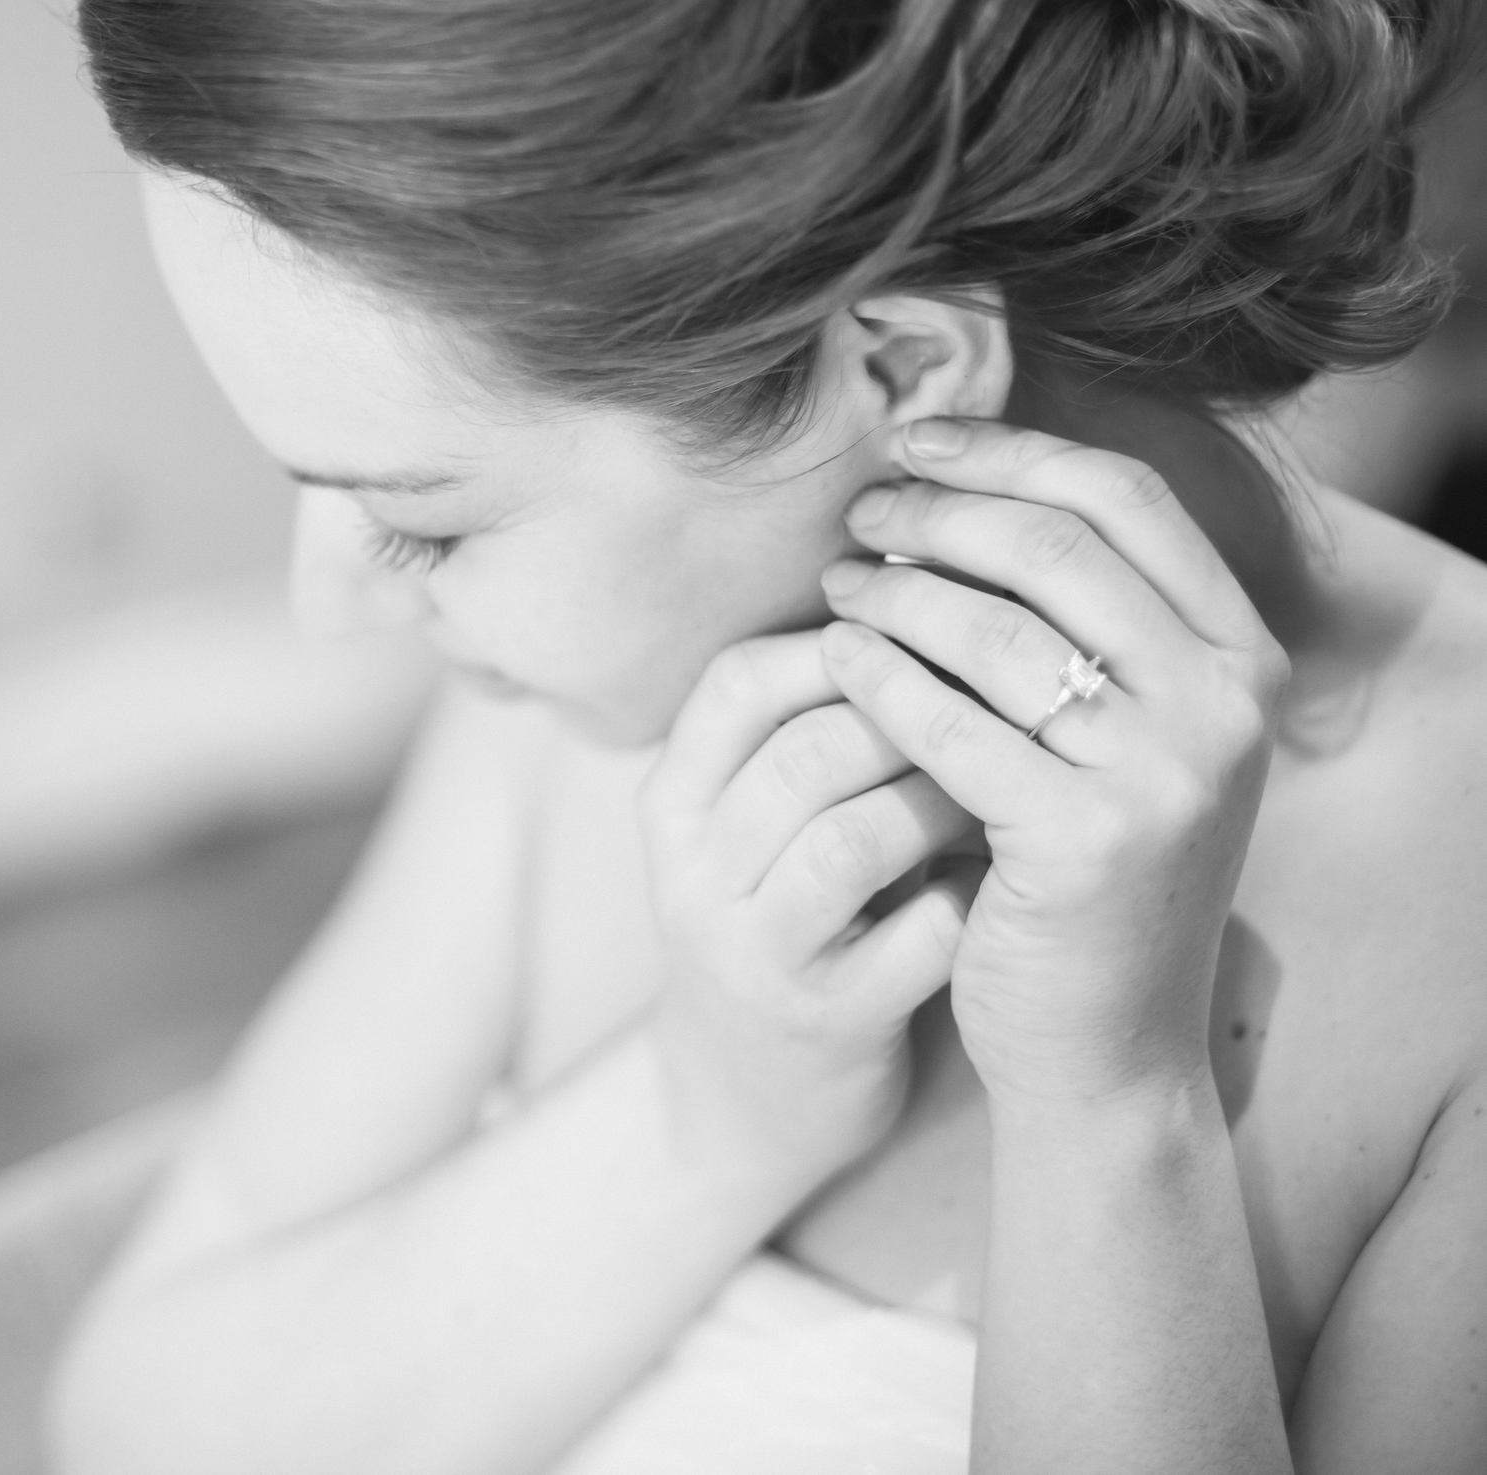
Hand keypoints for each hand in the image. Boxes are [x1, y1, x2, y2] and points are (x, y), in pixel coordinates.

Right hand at [637, 630, 980, 1188]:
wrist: (744, 1103)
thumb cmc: (784, 918)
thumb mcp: (754, 819)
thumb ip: (807, 722)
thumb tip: (930, 585)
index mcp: (671, 802)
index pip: (738, 680)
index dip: (843, 638)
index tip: (936, 627)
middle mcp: (692, 873)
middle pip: (808, 749)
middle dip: (922, 711)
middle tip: (1008, 693)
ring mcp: (753, 953)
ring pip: (856, 838)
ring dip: (951, 797)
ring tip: (1015, 778)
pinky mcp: (824, 1025)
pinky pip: (916, 940)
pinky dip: (975, 896)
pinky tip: (1012, 875)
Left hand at [820, 417, 1290, 1110]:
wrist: (1104, 1045)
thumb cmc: (1086, 873)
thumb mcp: (1121, 733)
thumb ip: (1078, 618)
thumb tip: (954, 481)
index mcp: (1243, 655)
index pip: (1127, 498)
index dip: (1012, 451)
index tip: (917, 441)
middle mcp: (1224, 704)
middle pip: (1056, 545)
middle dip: (939, 513)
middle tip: (859, 514)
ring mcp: (1163, 773)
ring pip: (994, 628)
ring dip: (894, 589)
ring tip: (835, 584)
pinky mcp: (1084, 839)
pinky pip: (949, 724)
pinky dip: (877, 676)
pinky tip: (831, 656)